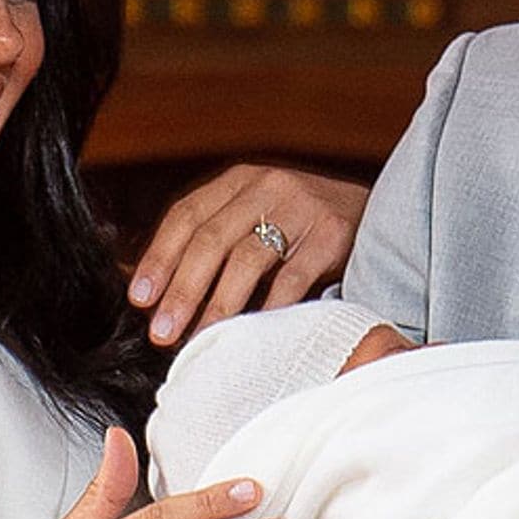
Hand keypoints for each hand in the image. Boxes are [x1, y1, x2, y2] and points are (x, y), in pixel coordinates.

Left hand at [128, 165, 369, 345]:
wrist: (378, 214)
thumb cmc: (302, 227)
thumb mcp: (256, 218)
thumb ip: (213, 243)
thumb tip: (155, 291)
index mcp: (240, 180)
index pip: (187, 214)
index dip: (160, 257)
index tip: (141, 298)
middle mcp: (268, 185)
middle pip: (212, 238)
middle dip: (182, 288)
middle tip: (162, 330)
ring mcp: (302, 207)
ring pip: (247, 258)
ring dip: (218, 305)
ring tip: (199, 338)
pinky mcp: (332, 233)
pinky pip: (292, 278)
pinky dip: (268, 309)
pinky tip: (251, 334)